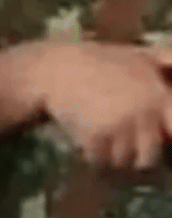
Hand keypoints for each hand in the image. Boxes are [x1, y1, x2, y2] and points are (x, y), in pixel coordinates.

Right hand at [22, 41, 171, 169]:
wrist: (56, 69)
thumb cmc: (100, 61)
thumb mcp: (141, 55)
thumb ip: (168, 61)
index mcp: (158, 95)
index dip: (167, 140)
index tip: (158, 142)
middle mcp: (142, 114)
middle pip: (149, 157)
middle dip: (137, 157)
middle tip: (126, 150)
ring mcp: (117, 127)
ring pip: (122, 162)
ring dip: (113, 159)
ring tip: (106, 146)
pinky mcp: (93, 137)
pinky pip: (99, 161)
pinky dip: (93, 157)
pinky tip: (90, 144)